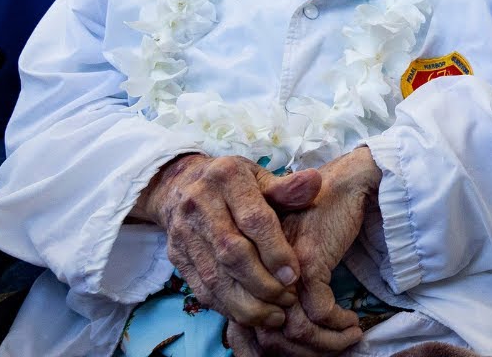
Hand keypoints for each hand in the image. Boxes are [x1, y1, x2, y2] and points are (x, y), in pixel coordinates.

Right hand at [130, 154, 321, 327]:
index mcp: (226, 177)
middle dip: (263, 283)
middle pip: (232, 253)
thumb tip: (315, 182)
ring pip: (214, 277)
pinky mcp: (176, 255)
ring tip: (274, 316)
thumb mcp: (261, 176)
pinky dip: (227, 307)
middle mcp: (199, 203)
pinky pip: (201, 288)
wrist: (182, 185)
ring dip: (247, 304)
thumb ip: (288, 187)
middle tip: (287, 299)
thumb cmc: (236, 184)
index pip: (254, 220)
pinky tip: (250, 315)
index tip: (294, 276)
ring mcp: (183, 231)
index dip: (275, 252)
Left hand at [230, 148, 381, 354]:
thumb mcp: (286, 253)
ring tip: (346, 338)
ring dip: (325, 343)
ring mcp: (284, 267)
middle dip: (301, 353)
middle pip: (270, 334)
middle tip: (328, 352)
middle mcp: (260, 272)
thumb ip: (274, 288)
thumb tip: (279, 332)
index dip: (263, 352)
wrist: (340, 183)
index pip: (244, 329)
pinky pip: (322, 311)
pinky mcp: (310, 260)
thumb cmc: (312, 218)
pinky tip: (351, 322)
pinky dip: (338, 324)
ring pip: (297, 328)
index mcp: (247, 273)